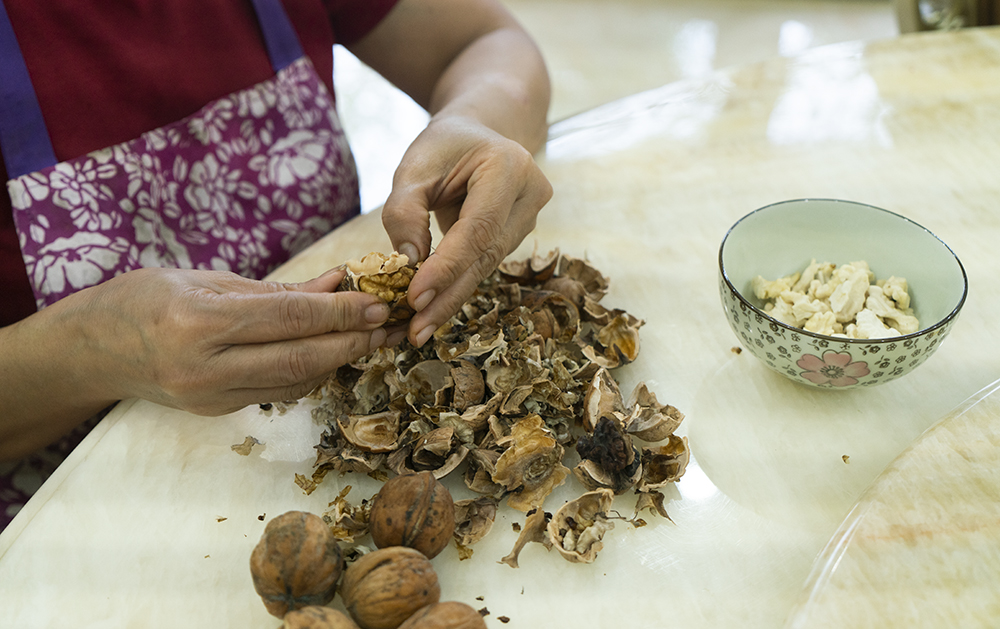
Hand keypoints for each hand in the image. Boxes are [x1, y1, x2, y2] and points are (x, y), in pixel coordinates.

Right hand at [64, 267, 390, 414]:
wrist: (91, 352)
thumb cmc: (143, 301)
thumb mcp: (205, 279)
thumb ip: (275, 289)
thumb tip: (337, 281)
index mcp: (198, 323)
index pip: (288, 319)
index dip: (340, 312)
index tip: (377, 303)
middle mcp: (206, 367)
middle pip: (300, 358)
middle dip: (352, 343)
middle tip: (389, 326)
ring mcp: (211, 397)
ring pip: (296, 381)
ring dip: (340, 360)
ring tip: (372, 338)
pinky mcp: (218, 411)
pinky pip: (279, 391)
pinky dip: (312, 371)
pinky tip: (333, 352)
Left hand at [381, 116, 552, 345]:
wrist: (477, 133)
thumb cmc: (443, 146)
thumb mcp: (414, 167)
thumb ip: (405, 211)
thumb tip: (408, 262)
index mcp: (509, 166)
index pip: (478, 227)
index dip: (448, 266)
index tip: (415, 297)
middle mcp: (530, 194)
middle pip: (486, 255)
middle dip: (448, 294)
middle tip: (415, 329)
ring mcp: (530, 217)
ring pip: (486, 266)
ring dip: (450, 298)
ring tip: (418, 328)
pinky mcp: (518, 235)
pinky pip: (484, 264)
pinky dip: (456, 286)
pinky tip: (431, 310)